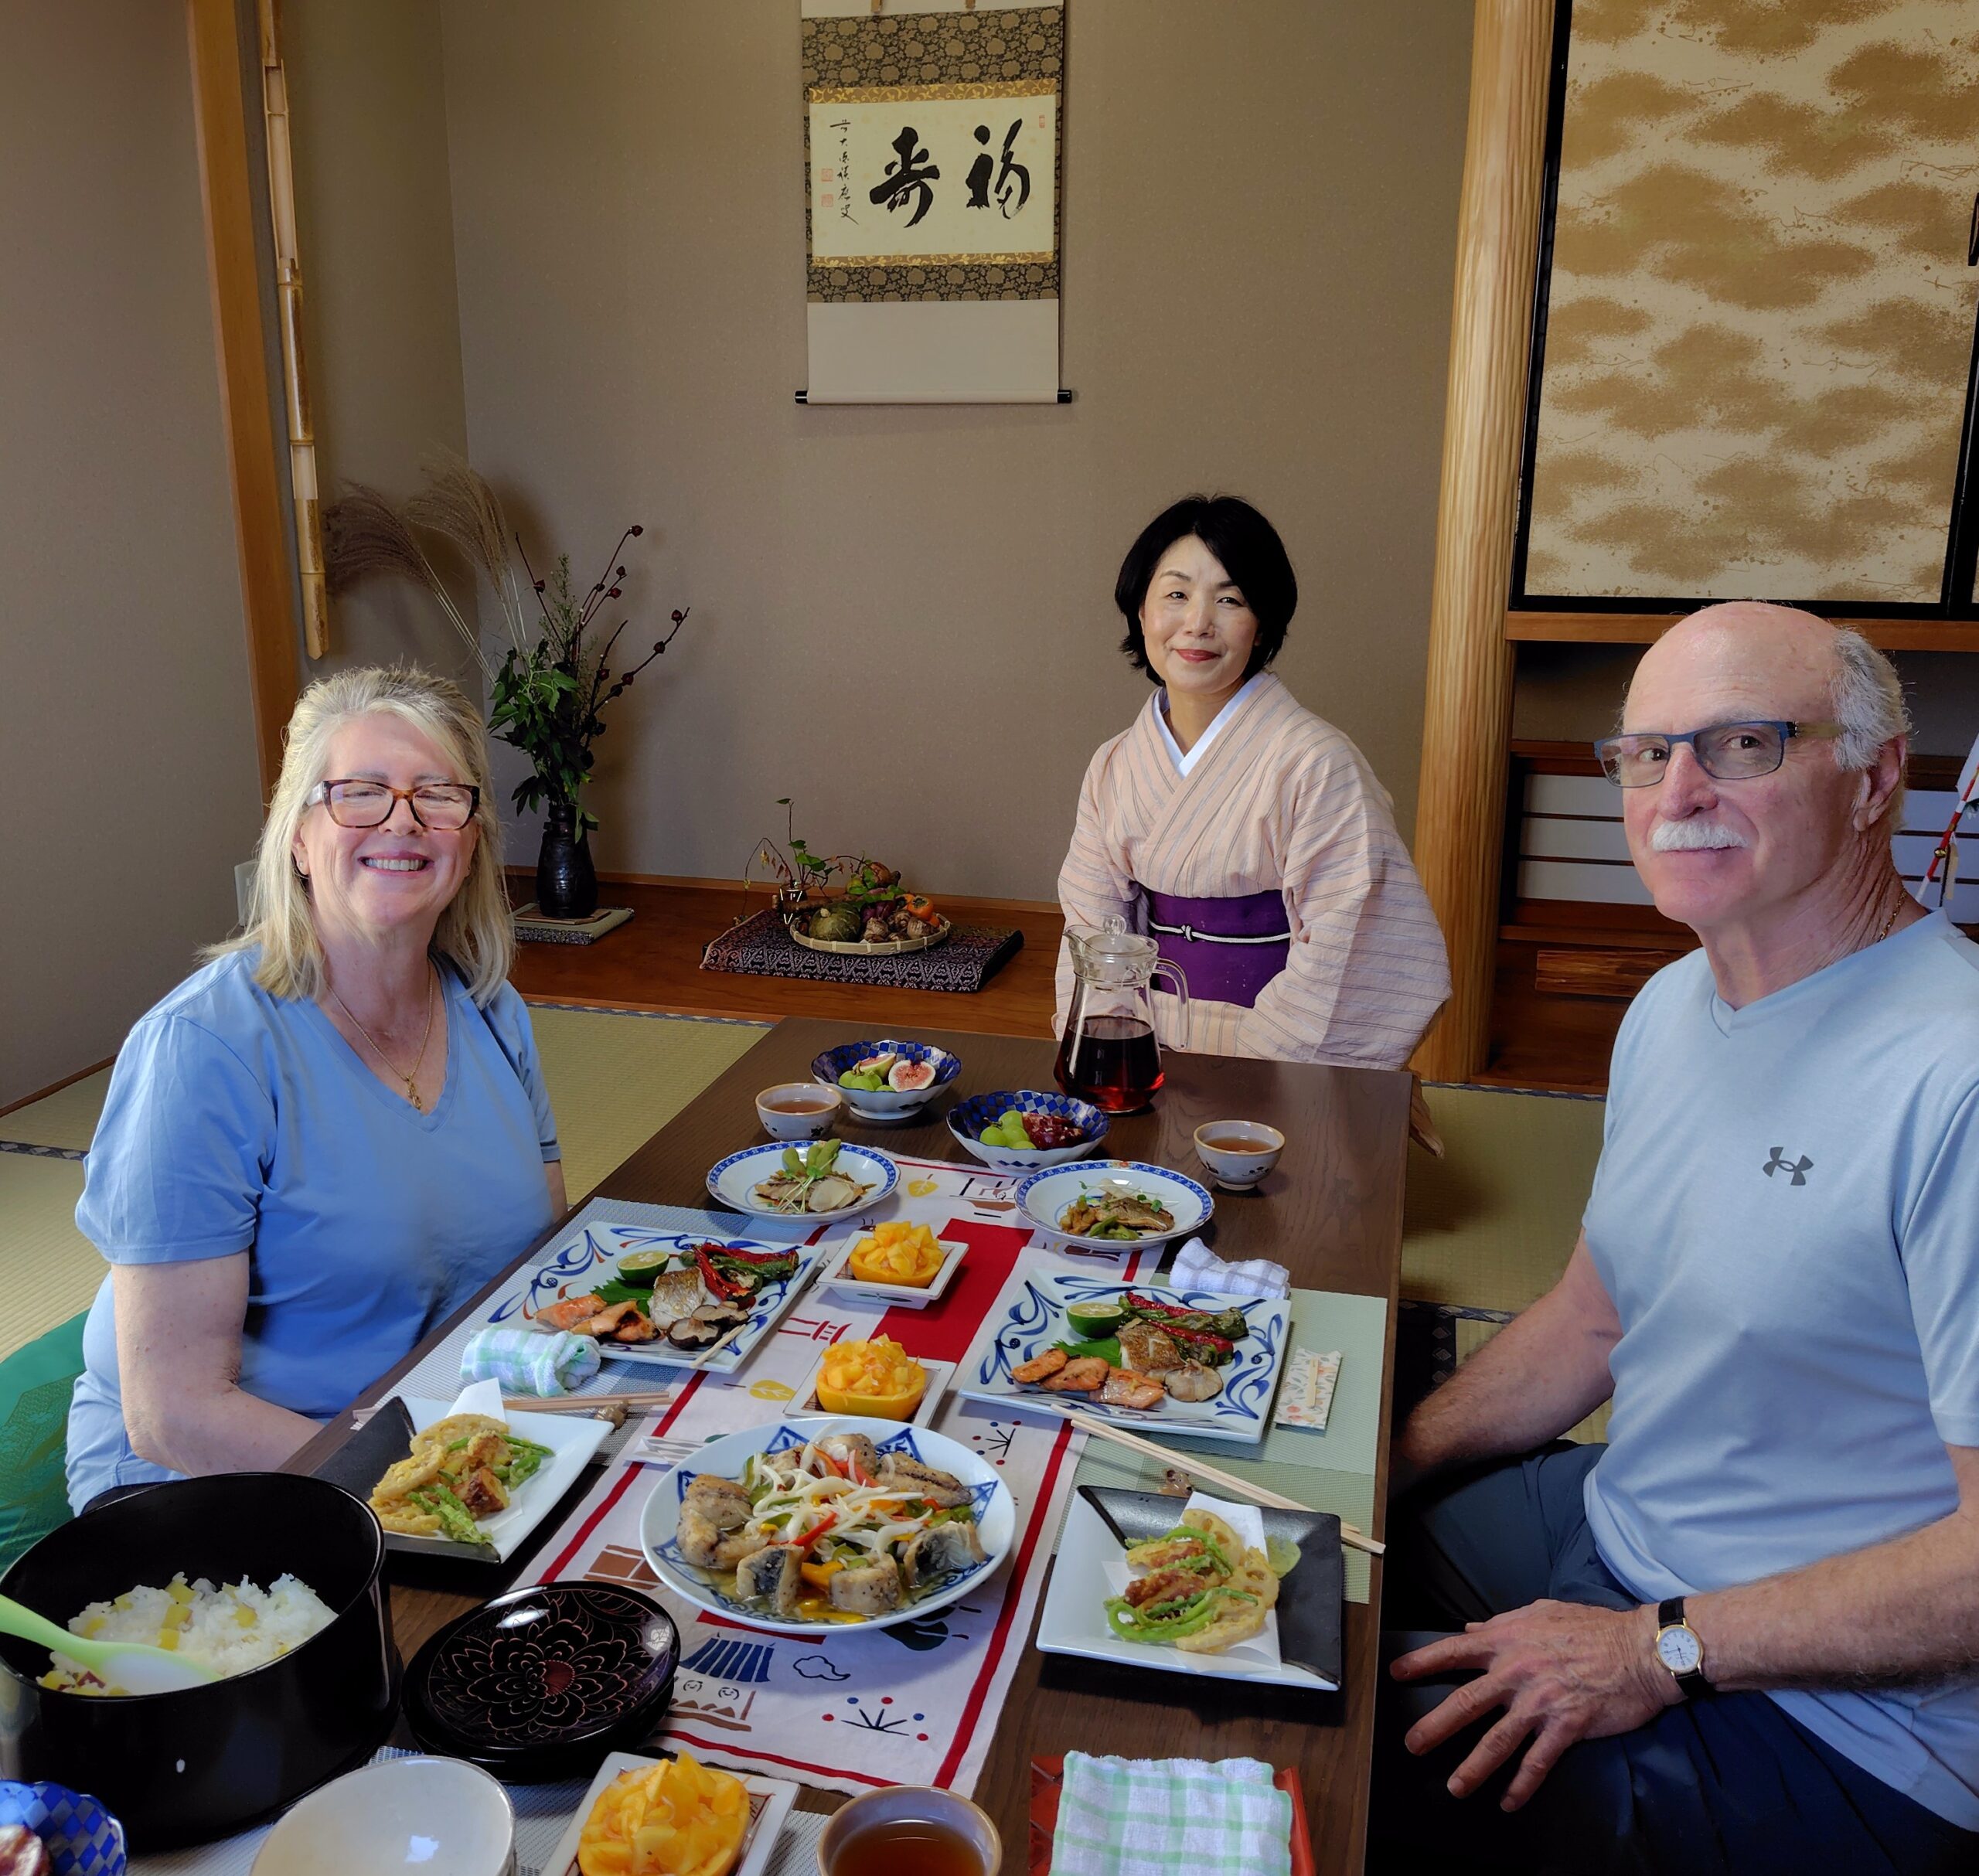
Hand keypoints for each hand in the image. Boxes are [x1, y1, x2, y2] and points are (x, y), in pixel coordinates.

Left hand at [1389, 1601, 1676, 1810]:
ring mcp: (1541, 1701)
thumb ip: (1502, 1623)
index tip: (1397, 1673)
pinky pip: (1538, 1762)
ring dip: (1473, 1766)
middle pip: (1466, 1702)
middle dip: (1435, 1725)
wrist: (1639, 1649)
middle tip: (1412, 1743)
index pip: (1454, 1651)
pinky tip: (1508, 1801)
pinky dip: (1521, 1784)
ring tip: (1454, 1786)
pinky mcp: (1566, 1726)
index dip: (1422, 1662)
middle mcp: (1516, 1671)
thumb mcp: (1541, 1612)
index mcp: (1507, 1640)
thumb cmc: (1592, 1626)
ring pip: (1497, 1740)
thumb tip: (1472, 1629)